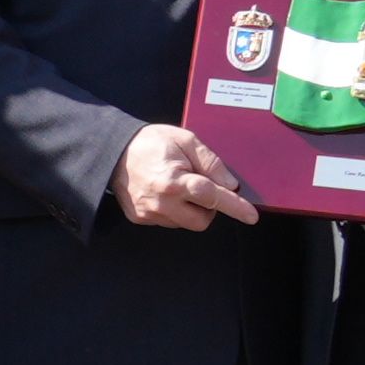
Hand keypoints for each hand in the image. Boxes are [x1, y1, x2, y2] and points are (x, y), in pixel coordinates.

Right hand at [114, 120, 255, 230]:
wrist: (114, 152)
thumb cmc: (151, 142)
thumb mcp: (185, 140)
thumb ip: (210, 162)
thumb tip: (230, 184)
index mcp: (174, 181)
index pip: (212, 197)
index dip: (235, 206)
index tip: (251, 216)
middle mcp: (162, 203)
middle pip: (202, 220)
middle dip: (209, 208)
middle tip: (201, 187)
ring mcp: (150, 214)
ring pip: (186, 223)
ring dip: (191, 210)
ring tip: (178, 187)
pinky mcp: (141, 219)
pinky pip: (169, 222)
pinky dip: (174, 211)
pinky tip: (164, 194)